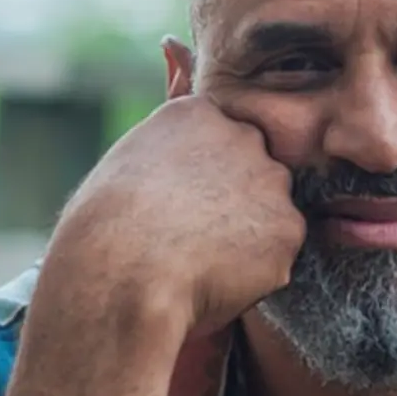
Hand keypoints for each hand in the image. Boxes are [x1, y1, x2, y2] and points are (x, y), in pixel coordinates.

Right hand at [44, 95, 305, 337]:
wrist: (127, 272)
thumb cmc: (108, 230)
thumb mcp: (126, 164)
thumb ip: (167, 148)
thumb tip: (177, 115)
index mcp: (198, 113)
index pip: (222, 142)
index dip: (206, 183)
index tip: (186, 209)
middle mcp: (244, 138)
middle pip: (257, 173)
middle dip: (238, 206)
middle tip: (199, 241)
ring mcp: (271, 183)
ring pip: (274, 217)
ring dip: (251, 241)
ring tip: (206, 263)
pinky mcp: (287, 229)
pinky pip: (279, 259)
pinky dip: (258, 277)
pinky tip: (220, 281)